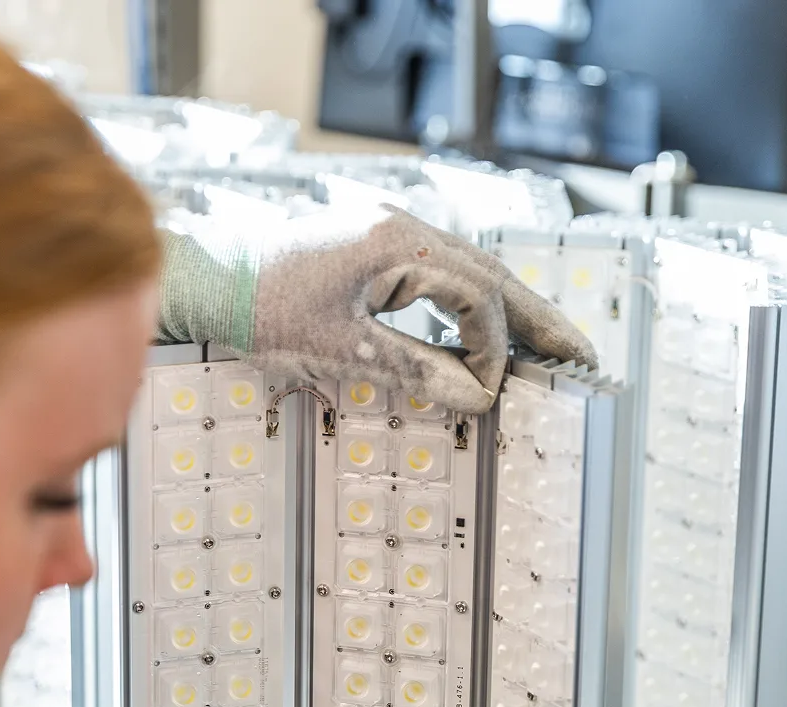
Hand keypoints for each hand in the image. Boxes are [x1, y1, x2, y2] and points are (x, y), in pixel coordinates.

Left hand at [157, 206, 597, 411]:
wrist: (203, 271)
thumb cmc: (259, 304)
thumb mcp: (339, 348)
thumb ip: (413, 369)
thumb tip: (476, 398)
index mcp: (399, 245)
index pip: (476, 298)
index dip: (492, 351)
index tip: (490, 395)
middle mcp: (402, 228)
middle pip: (490, 273)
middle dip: (537, 318)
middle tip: (583, 355)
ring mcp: (388, 232)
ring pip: (468, 270)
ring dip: (505, 310)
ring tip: (546, 345)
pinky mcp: (372, 246)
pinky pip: (437, 273)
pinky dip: (466, 303)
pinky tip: (475, 330)